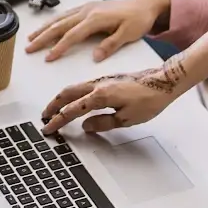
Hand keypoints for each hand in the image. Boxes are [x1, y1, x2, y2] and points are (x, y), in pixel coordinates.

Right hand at [26, 0, 170, 62]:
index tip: (48, 57)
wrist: (145, 3)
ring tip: (31, 37)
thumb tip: (95, 57)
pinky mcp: (88, 7)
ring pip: (60, 18)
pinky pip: (66, 14)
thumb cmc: (138, 19)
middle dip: (43, 37)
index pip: (72, 35)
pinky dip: (54, 21)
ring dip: (44, 28)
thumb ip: (110, 45)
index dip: (59, 47)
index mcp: (96, 19)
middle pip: (60, 26)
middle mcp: (87, 11)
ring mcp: (86, 8)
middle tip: (28, 48)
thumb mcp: (129, 35)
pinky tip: (48, 26)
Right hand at [41, 61, 187, 135]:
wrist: (163, 82)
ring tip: (55, 109)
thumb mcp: (127, 119)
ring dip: (61, 98)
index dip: (58, 121)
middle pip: (67, 94)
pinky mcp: (107, 79)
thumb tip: (86, 126)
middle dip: (53, 105)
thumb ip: (103, 123)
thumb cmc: (149, 99)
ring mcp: (102, 80)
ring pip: (74, 88)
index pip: (72, 110)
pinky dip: (72, 93)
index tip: (49, 128)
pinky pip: (82, 85)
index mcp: (100, 96)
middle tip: (44, 116)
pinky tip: (74, 100)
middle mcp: (98, 85)